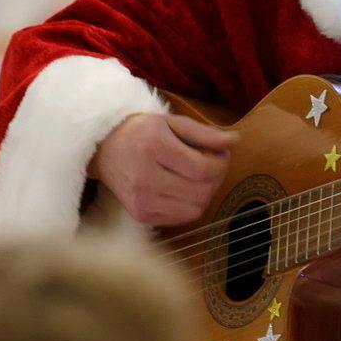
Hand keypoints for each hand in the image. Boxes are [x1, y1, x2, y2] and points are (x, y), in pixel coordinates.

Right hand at [90, 112, 237, 227]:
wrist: (105, 150)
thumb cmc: (141, 133)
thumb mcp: (171, 122)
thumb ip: (204, 133)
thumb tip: (235, 141)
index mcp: (153, 147)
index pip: (202, 168)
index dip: (221, 164)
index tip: (221, 154)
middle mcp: (145, 177)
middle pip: (201, 191)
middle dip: (216, 178)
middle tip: (213, 164)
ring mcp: (141, 200)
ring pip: (195, 208)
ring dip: (206, 193)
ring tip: (199, 177)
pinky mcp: (141, 215)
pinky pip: (182, 218)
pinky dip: (191, 205)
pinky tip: (184, 189)